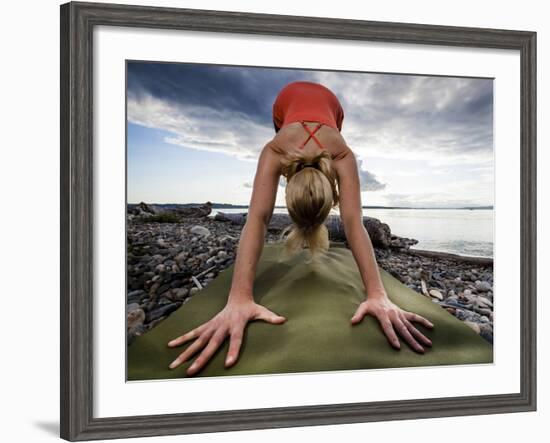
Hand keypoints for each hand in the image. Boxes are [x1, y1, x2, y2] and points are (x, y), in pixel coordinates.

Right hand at [167, 300, 285, 375]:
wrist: (237, 296)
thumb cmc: (250, 308)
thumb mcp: (261, 311)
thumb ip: (270, 317)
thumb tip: (283, 320)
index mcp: (236, 325)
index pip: (235, 340)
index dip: (233, 351)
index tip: (228, 364)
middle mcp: (221, 327)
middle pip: (211, 345)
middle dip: (201, 359)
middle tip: (192, 372)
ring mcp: (212, 326)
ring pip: (197, 341)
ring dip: (185, 353)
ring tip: (174, 365)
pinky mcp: (206, 326)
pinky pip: (193, 334)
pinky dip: (181, 339)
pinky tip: (170, 346)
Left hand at [350, 295, 433, 352]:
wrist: (378, 294)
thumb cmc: (369, 304)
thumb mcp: (362, 308)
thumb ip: (358, 315)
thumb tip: (352, 321)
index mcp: (383, 315)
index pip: (388, 328)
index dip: (392, 337)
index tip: (398, 347)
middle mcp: (394, 315)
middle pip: (403, 330)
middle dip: (411, 341)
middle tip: (420, 351)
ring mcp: (400, 314)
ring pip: (411, 326)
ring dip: (420, 335)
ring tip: (428, 344)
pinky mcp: (404, 313)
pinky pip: (415, 317)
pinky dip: (423, 321)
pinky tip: (431, 327)